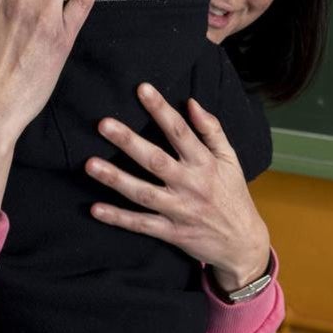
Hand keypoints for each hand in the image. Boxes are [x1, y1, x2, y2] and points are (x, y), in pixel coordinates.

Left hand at [85, 83, 270, 291]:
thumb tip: (192, 103)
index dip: (161, 109)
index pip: (180, 131)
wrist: (243, 243)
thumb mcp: (231, 159)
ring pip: (143, 193)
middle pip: (155, 160)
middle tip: (104, 124)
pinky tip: (96, 209)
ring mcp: (179, 210)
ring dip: (116, 179)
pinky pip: (141, 224)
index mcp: (205, 163)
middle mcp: (190, 185)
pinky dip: (118, 218)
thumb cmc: (233, 195)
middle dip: (129, 142)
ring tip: (90, 164)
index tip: (142, 89)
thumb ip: (212, 130)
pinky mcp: (171, 233)